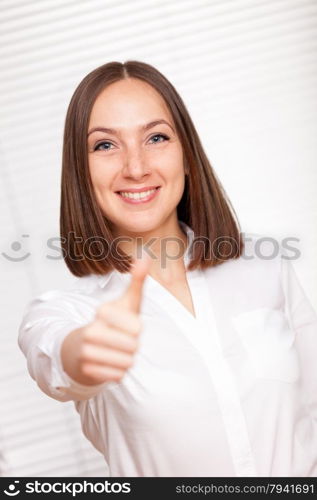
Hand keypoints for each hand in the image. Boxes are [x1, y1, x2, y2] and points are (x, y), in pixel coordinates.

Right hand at [61, 252, 150, 385]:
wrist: (79, 348)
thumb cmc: (110, 323)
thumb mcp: (125, 302)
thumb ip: (137, 281)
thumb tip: (146, 256)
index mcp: (102, 312)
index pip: (137, 327)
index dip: (136, 328)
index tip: (124, 324)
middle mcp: (91, 331)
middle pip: (134, 346)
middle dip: (133, 346)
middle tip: (121, 340)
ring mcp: (86, 352)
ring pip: (127, 363)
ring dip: (126, 359)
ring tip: (115, 351)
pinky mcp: (87, 370)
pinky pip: (118, 376)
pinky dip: (118, 372)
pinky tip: (109, 363)